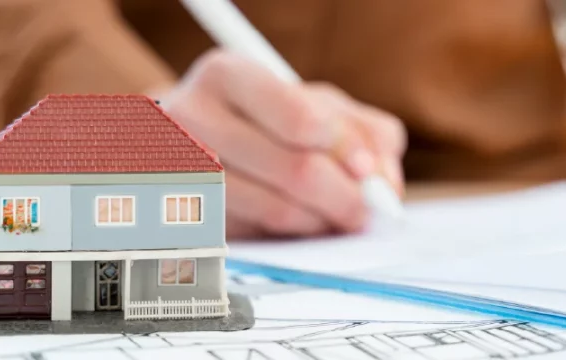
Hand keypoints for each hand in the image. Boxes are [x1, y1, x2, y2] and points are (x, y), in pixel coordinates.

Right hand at [160, 49, 405, 237]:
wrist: (186, 141)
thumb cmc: (264, 118)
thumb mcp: (315, 104)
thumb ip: (363, 132)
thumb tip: (384, 183)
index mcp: (228, 76)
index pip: (301, 118)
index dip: (346, 150)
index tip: (367, 170)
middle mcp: (192, 120)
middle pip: (295, 171)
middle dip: (347, 197)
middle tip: (367, 211)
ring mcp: (181, 172)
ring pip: (278, 211)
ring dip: (322, 221)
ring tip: (333, 215)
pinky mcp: (187, 217)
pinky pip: (259, 237)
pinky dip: (292, 236)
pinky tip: (299, 222)